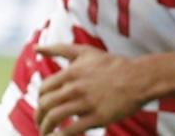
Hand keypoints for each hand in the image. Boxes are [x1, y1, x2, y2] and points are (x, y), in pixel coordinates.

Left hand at [34, 45, 149, 134]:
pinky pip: (72, 129)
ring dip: (45, 128)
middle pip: (46, 104)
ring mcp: (86, 103)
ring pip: (55, 117)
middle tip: (40, 124)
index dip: (40, 100)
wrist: (138, 78)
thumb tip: (36, 48)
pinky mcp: (97, 117)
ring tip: (45, 133)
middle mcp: (75, 87)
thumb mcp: (84, 52)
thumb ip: (58, 49)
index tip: (43, 108)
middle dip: (39, 117)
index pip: (44, 89)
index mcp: (70, 72)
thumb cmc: (111, 65)